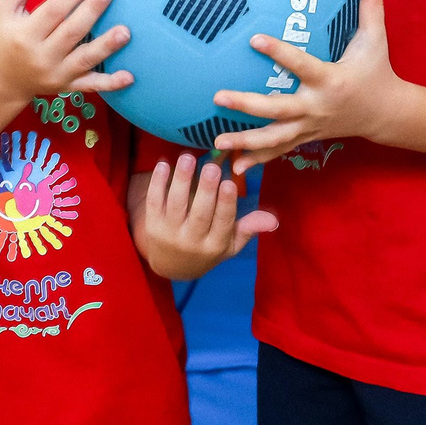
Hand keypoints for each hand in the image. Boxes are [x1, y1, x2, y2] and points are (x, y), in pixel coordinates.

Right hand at [0, 0, 131, 104]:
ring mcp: (57, 74)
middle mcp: (42, 56)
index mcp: (25, 35)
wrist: (4, 81)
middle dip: (91, 12)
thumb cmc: (6, 38)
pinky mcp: (69, 87)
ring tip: (126, 32)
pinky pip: (91, 85)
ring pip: (85, 59)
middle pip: (71, 32)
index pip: (52, 12)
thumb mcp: (3, 11)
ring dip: (107, 46)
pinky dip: (111, 83)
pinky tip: (130, 76)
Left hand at [135, 154, 278, 279]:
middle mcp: (191, 241)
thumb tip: (273, 219)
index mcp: (214, 245)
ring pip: (176, 205)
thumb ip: (249, 228)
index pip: (222, 223)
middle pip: (199, 214)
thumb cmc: (208, 250)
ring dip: (181, 180)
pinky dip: (157, 183)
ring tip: (187, 158)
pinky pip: (154, 202)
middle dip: (205, 189)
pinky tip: (164, 164)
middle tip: (211, 166)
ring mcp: (169, 233)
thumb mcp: (231, 245)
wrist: (172, 267)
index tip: (230, 183)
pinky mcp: (152, 225)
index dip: (226, 204)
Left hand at [209, 0, 397, 175]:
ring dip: (245, 141)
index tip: (254, 39)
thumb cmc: (377, 71)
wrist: (385, 113)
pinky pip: (279, 151)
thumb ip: (371, 5)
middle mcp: (316, 107)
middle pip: (278, 109)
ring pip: (274, 138)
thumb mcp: (376, 39)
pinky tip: (233, 168)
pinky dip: (257, 159)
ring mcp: (309, 126)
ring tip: (217, 141)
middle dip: (247, 105)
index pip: (301, 65)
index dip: (279, 52)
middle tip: (218, 96)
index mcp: (330, 80)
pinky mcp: (305, 137)